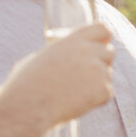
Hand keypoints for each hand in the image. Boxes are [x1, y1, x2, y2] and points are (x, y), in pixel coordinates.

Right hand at [0, 24, 114, 124]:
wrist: (27, 107)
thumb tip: (66, 56)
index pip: (102, 29)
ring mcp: (97, 70)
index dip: (103, 39)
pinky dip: (95, 100)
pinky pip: (107, 93)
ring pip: (108, 74)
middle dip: (102, 62)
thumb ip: (60, 53)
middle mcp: (87, 52)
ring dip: (97, 82)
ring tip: (73, 93)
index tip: (99, 46)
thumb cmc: (25, 85)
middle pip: (110, 52)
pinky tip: (76, 103)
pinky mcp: (102, 90)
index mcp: (72, 40)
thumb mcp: (40, 58)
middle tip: (89, 75)